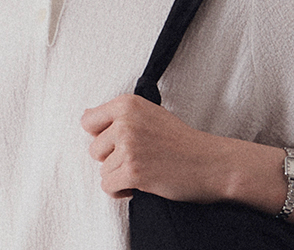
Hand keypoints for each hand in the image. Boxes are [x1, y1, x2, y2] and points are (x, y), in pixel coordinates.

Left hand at [82, 96, 232, 200]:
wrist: (207, 162)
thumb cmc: (180, 140)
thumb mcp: (149, 114)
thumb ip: (120, 116)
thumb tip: (86, 119)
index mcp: (127, 103)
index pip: (89, 121)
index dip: (102, 137)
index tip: (119, 143)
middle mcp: (125, 121)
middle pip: (94, 149)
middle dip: (112, 159)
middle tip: (138, 158)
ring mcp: (129, 146)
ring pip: (103, 170)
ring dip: (119, 176)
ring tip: (143, 170)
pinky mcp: (133, 171)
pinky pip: (108, 186)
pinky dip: (122, 190)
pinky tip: (141, 184)